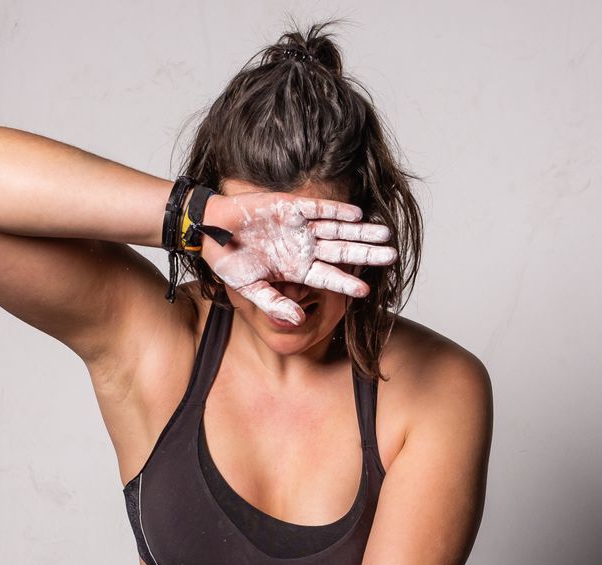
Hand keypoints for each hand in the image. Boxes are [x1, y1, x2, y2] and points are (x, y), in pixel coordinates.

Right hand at [201, 190, 396, 325]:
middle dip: (367, 255)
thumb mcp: (250, 289)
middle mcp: (303, 249)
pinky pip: (318, 209)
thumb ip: (275, 303)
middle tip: (392, 257)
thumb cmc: (228, 261)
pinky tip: (357, 216)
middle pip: (342, 253)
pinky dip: (336, 212)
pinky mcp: (290, 207)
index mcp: (296, 270)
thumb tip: (298, 320)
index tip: (367, 292)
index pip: (329, 278)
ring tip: (385, 235)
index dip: (347, 284)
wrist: (209, 230)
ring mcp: (299, 227)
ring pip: (337, 230)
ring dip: (360, 233)